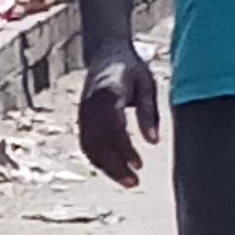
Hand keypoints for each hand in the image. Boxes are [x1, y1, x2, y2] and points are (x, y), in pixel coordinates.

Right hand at [76, 49, 161, 187]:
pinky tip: (114, 168)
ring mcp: (83, 112)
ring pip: (90, 146)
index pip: (114, 129)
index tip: (140, 165)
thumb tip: (152, 142)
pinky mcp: (82, 117)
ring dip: (106, 166)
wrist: (107, 52)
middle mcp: (91, 105)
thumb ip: (149, 113)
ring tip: (127, 180)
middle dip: (115, 166)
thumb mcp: (147, 86)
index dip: (125, 150)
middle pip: (98, 143)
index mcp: (108, 94)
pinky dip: (98, 158)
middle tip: (134, 182)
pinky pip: (86, 142)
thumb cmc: (132, 68)